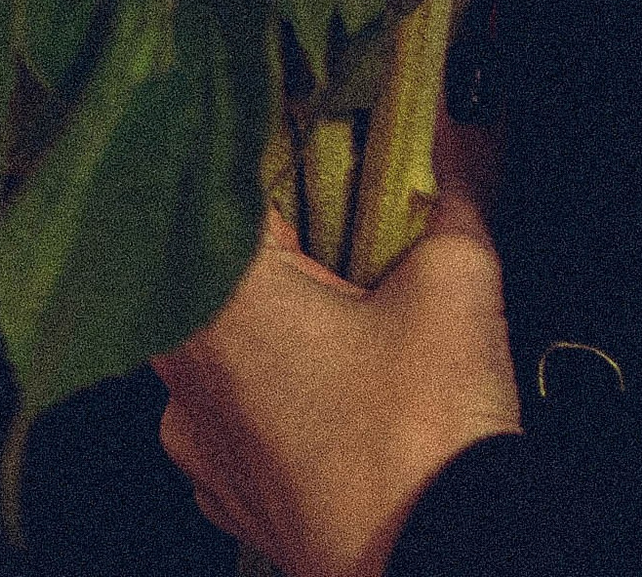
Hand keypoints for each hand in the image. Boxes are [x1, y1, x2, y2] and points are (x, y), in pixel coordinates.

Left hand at [154, 113, 520, 576]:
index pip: (207, 186)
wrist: (438, 573)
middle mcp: (183, 377)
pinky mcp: (230, 494)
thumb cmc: (427, 437)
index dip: (253, 139)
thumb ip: (450, 183)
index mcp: (215, 306)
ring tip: (341, 283)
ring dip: (263, 303)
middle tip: (327, 191)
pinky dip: (269, 375)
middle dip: (262, 221)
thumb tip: (459, 118)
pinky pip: (229, 406)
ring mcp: (199, 445)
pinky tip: (332, 368)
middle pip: (200, 262)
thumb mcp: (455, 280)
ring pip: (211, 337)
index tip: (290, 111)